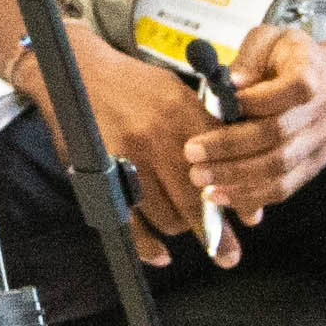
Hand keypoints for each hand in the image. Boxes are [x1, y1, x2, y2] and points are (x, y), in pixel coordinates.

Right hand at [63, 27, 226, 266]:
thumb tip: (234, 170)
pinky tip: (160, 254)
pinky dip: (147, 245)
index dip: (238, 199)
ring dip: (178, 227)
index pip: (223, 166)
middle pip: (196, 199)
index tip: (248, 219)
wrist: (76, 69)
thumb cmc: (130, 83)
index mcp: (183, 114)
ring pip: (166, 214)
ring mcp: (129, 158)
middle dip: (217, 234)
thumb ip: (207, 129)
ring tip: (180, 225)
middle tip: (228, 256)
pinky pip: (130, 220)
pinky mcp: (103, 172)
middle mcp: (159, 137)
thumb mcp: (175, 93)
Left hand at [186, 26, 325, 227]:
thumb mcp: (270, 39)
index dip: (254, 100)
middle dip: (231, 148)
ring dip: (238, 178)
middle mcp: (322, 112)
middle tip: (192, 153)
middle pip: (278, 135)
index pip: (291, 90)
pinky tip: (221, 194)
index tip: (216, 105)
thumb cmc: (291, 57)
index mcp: (312, 74)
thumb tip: (229, 83)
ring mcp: (320, 143)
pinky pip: (286, 187)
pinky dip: (253, 195)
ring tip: (201, 180)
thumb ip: (249, 58)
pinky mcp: (314, 165)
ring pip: (281, 168)